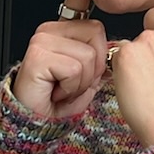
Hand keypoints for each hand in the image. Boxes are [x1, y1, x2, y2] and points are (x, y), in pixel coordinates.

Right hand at [12, 0, 107, 121]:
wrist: (35, 125)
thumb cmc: (56, 104)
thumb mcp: (87, 77)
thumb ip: (99, 58)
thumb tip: (117, 49)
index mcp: (60, 31)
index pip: (96, 28)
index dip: (99, 55)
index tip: (80, 74)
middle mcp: (48, 31)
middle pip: (95, 37)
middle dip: (92, 68)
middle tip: (71, 84)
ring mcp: (40, 41)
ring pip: (87, 55)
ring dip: (81, 81)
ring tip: (63, 90)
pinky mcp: (37, 57)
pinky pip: (74, 69)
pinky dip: (71, 88)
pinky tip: (56, 93)